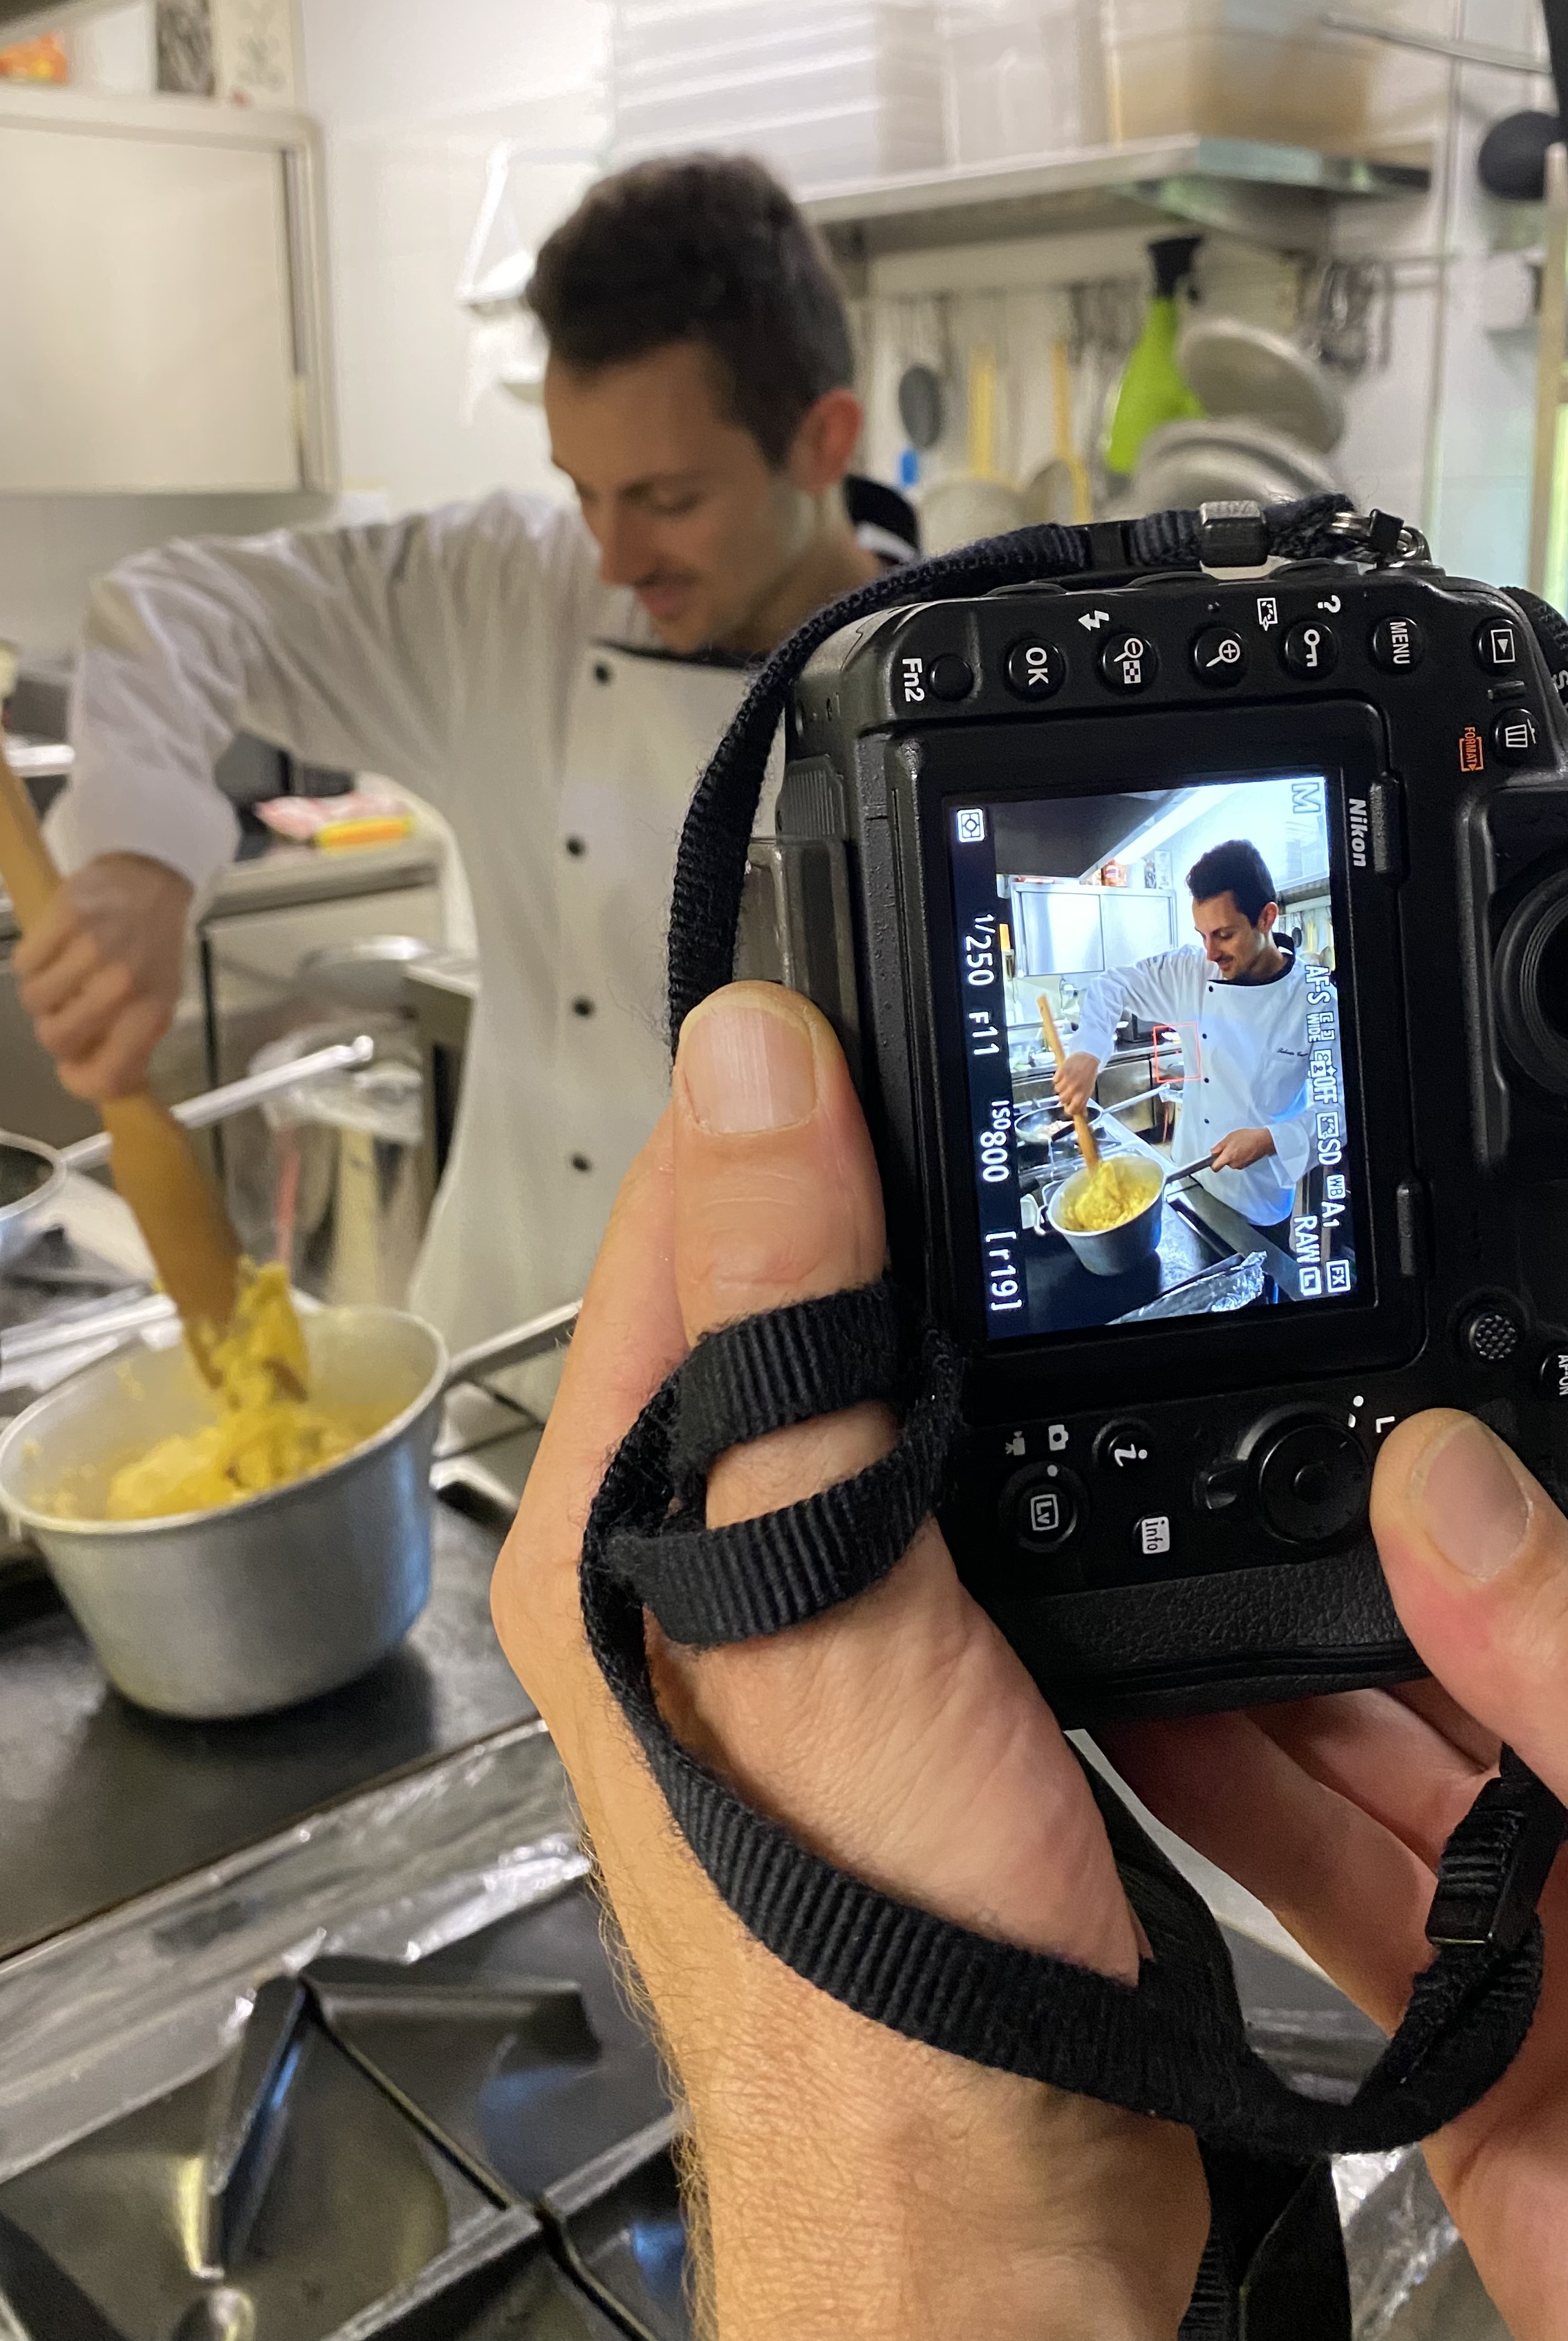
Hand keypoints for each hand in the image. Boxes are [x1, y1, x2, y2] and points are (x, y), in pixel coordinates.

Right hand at [13, 853, 189, 1100]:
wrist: (152, 878)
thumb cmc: (154, 944)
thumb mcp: (157, 998)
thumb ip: (128, 1041)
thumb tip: (88, 1080)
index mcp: (150, 1014)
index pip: (108, 1076)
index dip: (80, 1083)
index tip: (71, 1071)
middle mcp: (122, 987)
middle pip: (55, 1039)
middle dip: (54, 1028)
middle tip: (67, 1008)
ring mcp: (91, 951)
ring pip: (33, 1001)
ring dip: (42, 992)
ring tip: (64, 973)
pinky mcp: (64, 919)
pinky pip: (23, 962)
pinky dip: (33, 961)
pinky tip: (56, 948)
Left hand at [494, 983, 1206, 2340]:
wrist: (980, 2179)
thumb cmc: (864, 1948)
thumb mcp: (817, 1591)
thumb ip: (778, 1333)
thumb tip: (753, 1069)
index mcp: (613, 1513)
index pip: (674, 1214)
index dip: (775, 1086)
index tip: (879, 987)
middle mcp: (685, 1549)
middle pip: (766, 1281)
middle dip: (860, 1169)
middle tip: (977, 1062)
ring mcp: (795, 1604)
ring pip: (858, 1371)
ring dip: (932, 1280)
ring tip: (1019, 1181)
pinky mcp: (902, 1656)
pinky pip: (937, 1470)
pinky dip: (997, 1400)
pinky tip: (1056, 1374)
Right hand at [1055, 1049, 1098, 1117]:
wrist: (1087, 1057)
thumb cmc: (1088, 1075)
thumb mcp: (1088, 1090)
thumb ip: (1083, 1103)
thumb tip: (1083, 1115)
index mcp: (1082, 1095)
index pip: (1071, 1110)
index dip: (1069, 1109)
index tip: (1069, 1106)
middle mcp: (1074, 1089)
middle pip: (1062, 1100)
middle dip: (1064, 1096)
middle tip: (1068, 1090)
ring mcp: (1067, 1080)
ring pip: (1057, 1090)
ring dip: (1060, 1086)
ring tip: (1067, 1081)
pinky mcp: (1061, 1071)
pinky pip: (1055, 1080)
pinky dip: (1058, 1078)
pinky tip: (1064, 1075)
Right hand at [1105, 1408, 1567, 2340]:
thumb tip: (1444, 1481)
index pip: (1535, 1584)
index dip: (1429, 1503)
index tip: (1321, 1427)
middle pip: (1444, 1676)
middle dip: (1315, 1596)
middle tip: (1186, 1513)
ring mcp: (1548, 1948)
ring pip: (1373, 1789)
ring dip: (1252, 1704)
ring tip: (1135, 1609)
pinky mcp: (1468, 2068)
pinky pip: (1337, 1923)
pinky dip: (1241, 1836)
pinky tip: (1163, 1757)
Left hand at [1208, 1125, 1275, 1170]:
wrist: (1263, 1141)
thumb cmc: (1248, 1137)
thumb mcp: (1229, 1137)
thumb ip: (1219, 1146)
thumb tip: (1213, 1151)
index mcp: (1228, 1157)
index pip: (1215, 1167)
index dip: (1212, 1163)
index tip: (1212, 1159)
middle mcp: (1234, 1164)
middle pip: (1224, 1163)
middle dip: (1224, 1156)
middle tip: (1229, 1146)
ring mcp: (1241, 1165)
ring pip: (1232, 1162)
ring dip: (1232, 1156)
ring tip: (1238, 1146)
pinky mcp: (1247, 1165)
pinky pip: (1238, 1162)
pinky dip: (1239, 1157)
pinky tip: (1243, 1149)